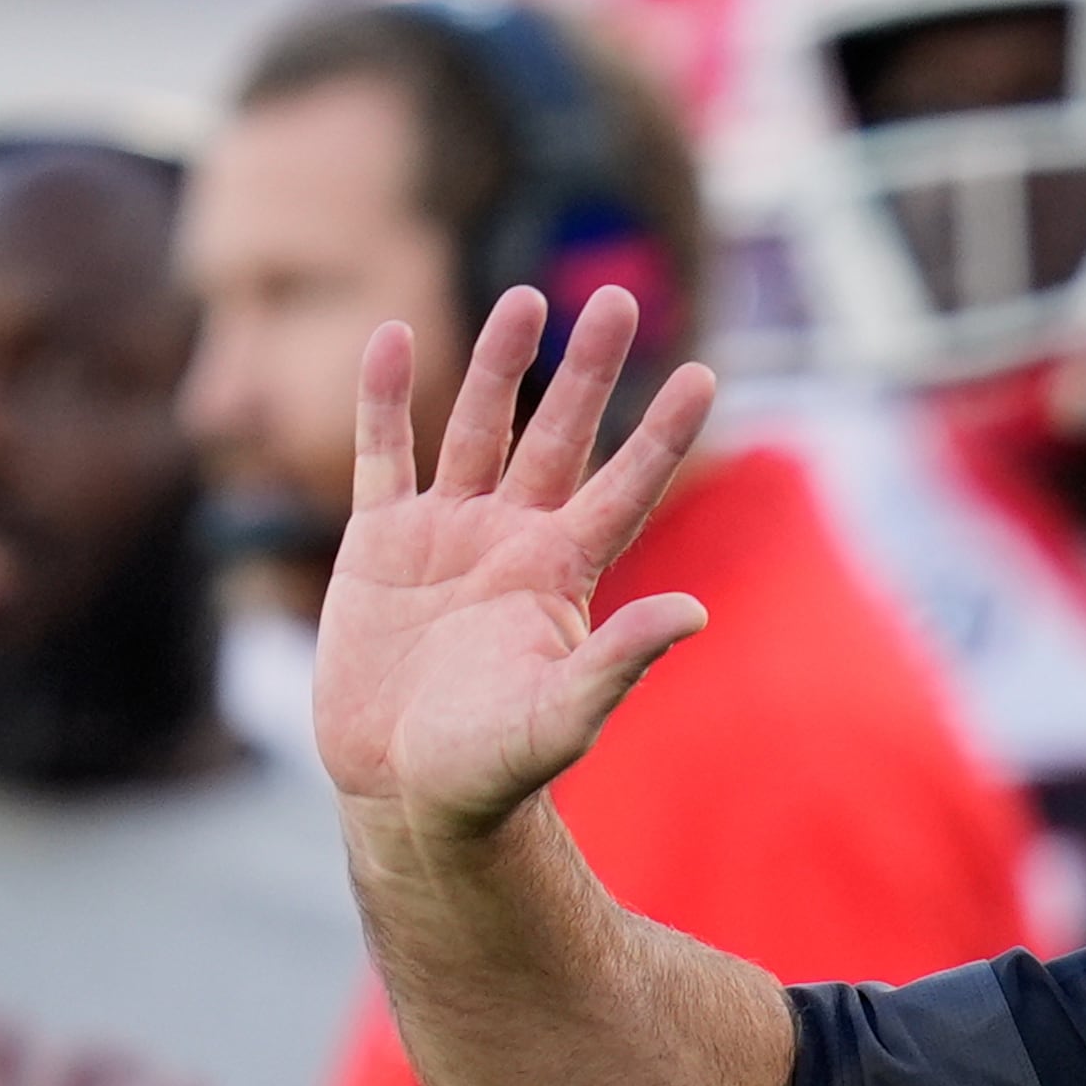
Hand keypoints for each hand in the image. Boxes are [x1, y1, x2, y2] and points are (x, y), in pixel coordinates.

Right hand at [313, 285, 713, 843]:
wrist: (407, 791)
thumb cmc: (495, 766)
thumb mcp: (564, 714)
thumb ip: (621, 660)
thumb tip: (695, 614)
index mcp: (564, 571)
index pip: (627, 485)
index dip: (664, 432)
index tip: (707, 373)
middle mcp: (513, 537)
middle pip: (559, 434)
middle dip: (587, 368)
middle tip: (616, 293)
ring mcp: (446, 533)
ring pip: (476, 426)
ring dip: (497, 362)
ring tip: (526, 298)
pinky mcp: (378, 543)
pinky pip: (382, 454)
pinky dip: (382, 398)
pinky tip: (392, 337)